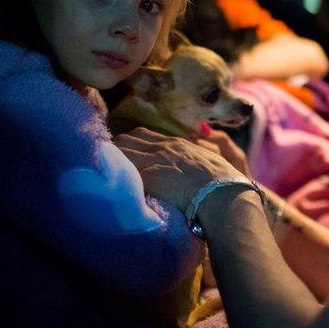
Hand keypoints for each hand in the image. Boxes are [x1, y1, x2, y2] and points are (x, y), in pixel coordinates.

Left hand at [114, 127, 241, 210]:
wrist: (221, 193)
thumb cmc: (222, 182)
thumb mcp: (209, 161)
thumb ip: (195, 158)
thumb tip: (192, 167)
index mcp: (177, 143)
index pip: (143, 134)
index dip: (132, 142)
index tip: (126, 151)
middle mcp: (162, 147)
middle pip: (128, 138)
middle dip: (118, 148)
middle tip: (111, 162)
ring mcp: (153, 160)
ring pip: (121, 150)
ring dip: (112, 159)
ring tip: (107, 172)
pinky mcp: (147, 176)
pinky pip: (122, 169)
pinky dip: (114, 172)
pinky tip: (108, 180)